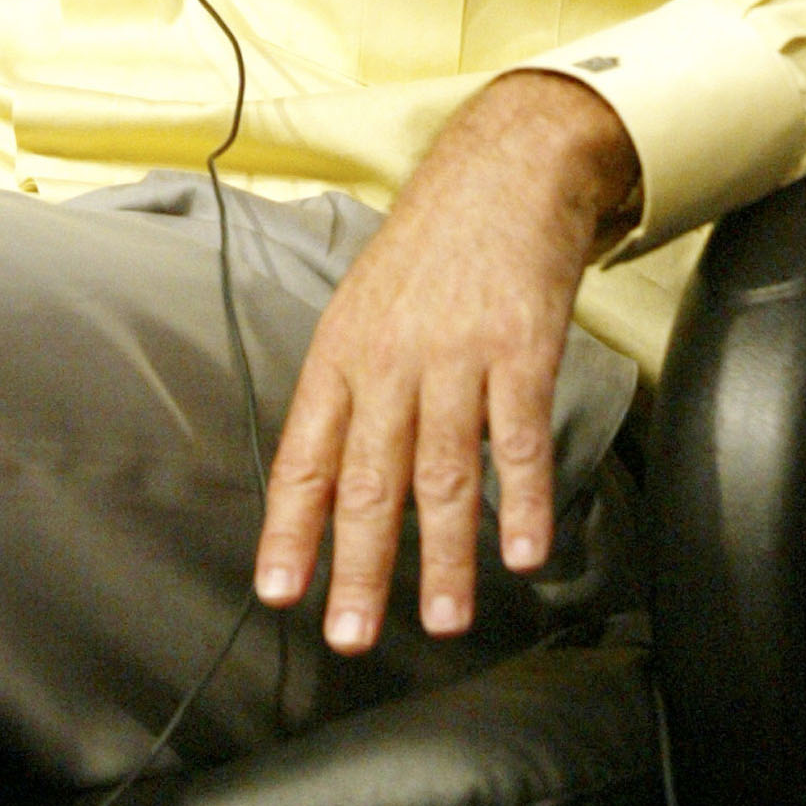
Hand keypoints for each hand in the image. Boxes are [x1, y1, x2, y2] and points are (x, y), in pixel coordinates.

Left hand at [254, 72, 639, 650]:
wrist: (503, 170)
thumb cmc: (430, 249)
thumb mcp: (363, 308)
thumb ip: (350, 393)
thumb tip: (327, 482)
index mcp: (341, 354)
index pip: (305, 457)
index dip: (291, 529)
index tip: (280, 592)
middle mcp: (390, 360)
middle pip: (370, 481)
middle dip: (360, 568)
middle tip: (352, 636)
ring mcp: (456, 355)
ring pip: (444, 473)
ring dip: (446, 556)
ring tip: (446, 621)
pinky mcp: (521, 348)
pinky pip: (519, 438)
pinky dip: (524, 500)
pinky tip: (525, 552)